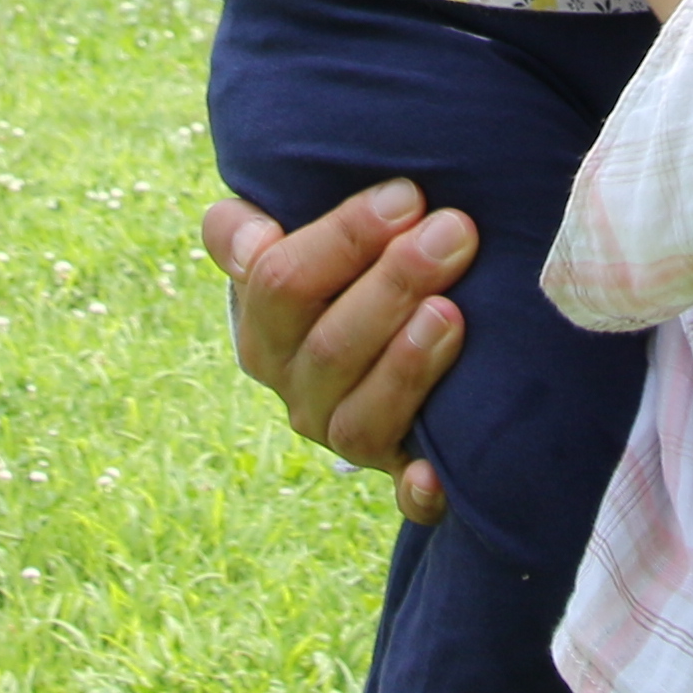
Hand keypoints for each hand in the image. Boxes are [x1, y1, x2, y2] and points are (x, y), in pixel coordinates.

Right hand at [202, 181, 468, 525]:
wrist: (362, 336)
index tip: (406, 195)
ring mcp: (343, 436)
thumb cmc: (331, 271)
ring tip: (451, 314)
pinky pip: (401, 496)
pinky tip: (435, 474)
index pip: (283, 282)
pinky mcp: (396, 470)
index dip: (345, 237)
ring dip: (406, 367)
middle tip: (454, 233)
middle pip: (331, 346)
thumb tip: (253, 244)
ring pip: (360, 420)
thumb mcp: (277, 240)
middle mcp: (297, 390)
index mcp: (263, 329)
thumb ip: (239, 230)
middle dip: (395, 284)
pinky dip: (417, 491)